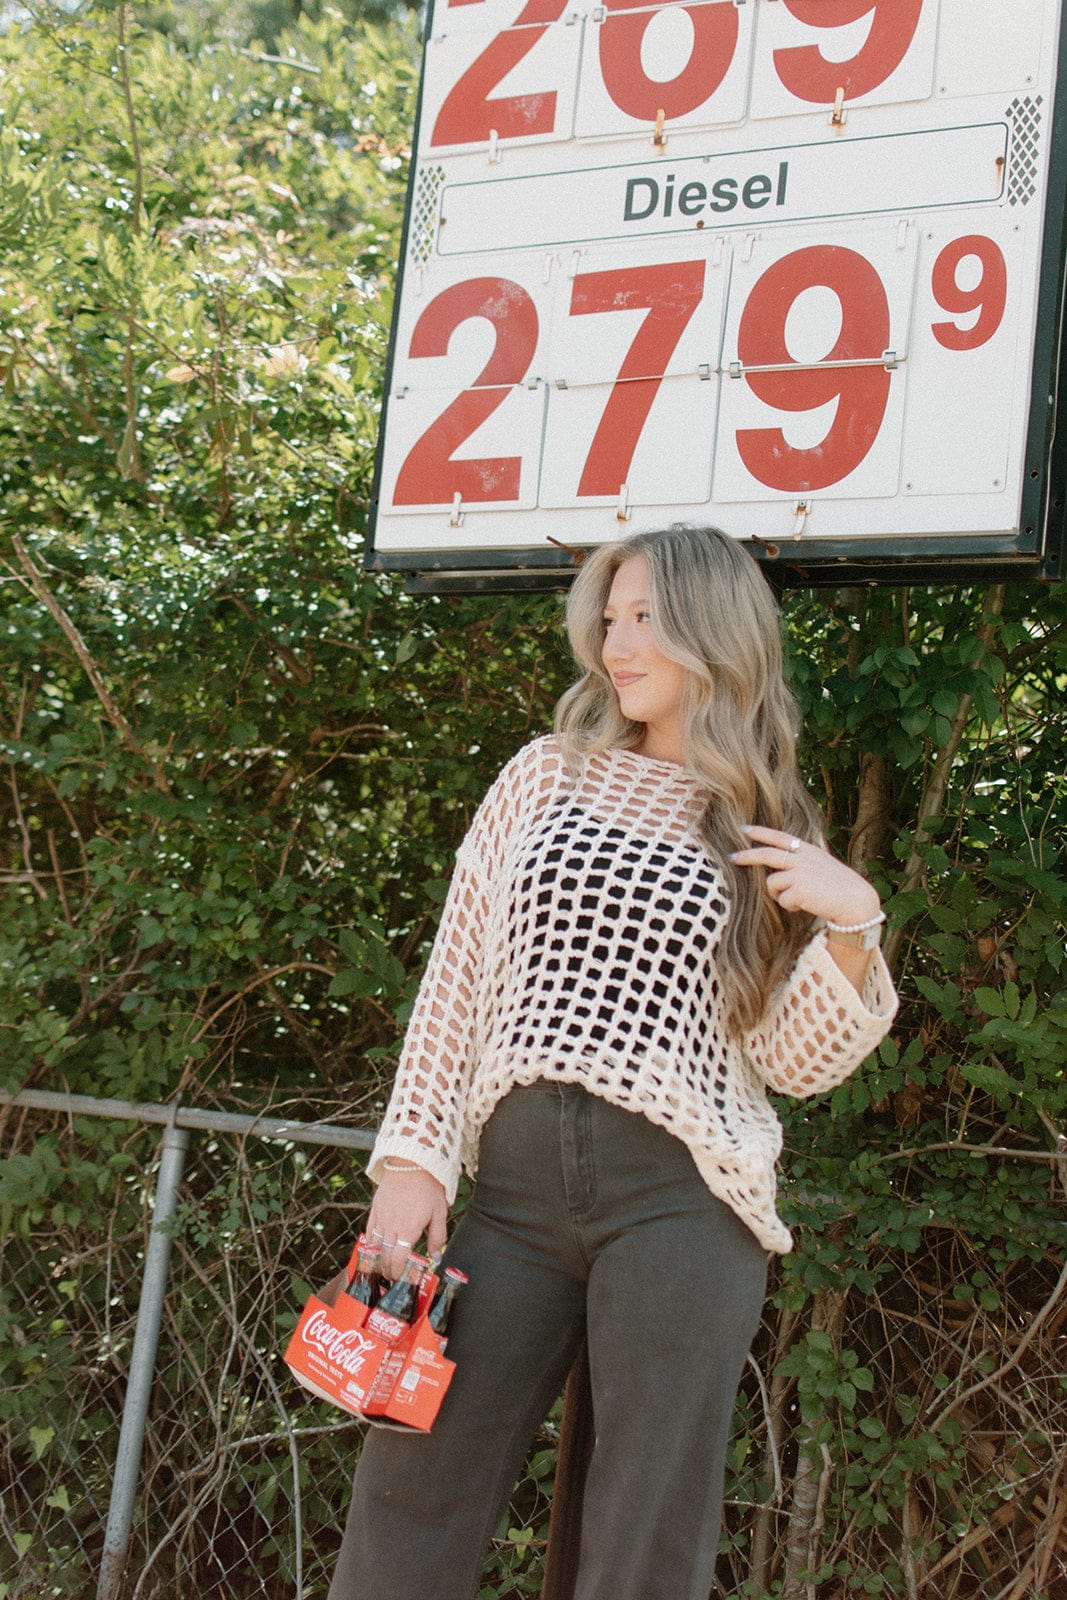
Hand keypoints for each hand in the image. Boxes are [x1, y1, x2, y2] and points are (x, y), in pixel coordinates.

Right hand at [366, 1165, 448, 1280]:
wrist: (411, 1161)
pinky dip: (370, 1244)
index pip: (398, 1261)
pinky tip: (374, 1250)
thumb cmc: (428, 1187)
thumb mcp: (440, 1212)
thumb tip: (436, 1258)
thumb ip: (437, 1237)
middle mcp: (391, 1226)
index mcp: (408, 1230)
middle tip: (394, 1279)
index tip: (402, 1280)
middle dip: (388, 1272)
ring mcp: (380, 1218)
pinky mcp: (374, 1209)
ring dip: (378, 1261)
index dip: (399, 1274)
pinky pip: (368, 1232)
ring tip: (383, 1269)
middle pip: (384, 1258)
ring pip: (374, 1247)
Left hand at [729, 825, 880, 925]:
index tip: (743, 828)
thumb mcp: (822, 866)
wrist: (857, 902)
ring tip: (798, 899)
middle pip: (767, 854)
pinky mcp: (799, 889)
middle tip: (732, 857)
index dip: (761, 832)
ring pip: (772, 883)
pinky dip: (790, 906)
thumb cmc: (841, 888)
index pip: (780, 837)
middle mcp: (802, 858)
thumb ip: (802, 863)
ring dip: (780, 895)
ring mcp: (800, 872)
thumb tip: (779, 869)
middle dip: (747, 856)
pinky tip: (805, 906)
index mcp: (808, 850)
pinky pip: (782, 900)